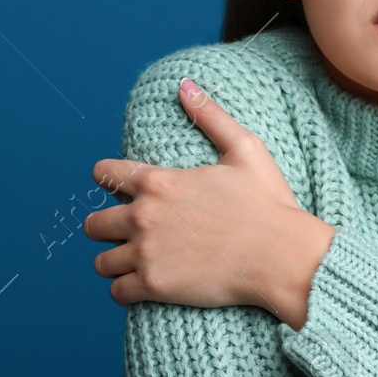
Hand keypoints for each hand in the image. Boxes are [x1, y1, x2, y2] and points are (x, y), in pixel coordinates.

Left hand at [87, 77, 334, 324]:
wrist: (283, 257)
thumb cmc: (269, 204)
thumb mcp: (245, 149)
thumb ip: (210, 116)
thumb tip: (184, 85)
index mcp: (159, 181)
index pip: (105, 174)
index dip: (104, 179)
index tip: (110, 186)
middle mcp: (144, 215)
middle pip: (94, 224)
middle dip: (105, 227)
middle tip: (123, 234)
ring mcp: (146, 252)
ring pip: (101, 261)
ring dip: (113, 262)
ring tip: (131, 263)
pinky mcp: (154, 285)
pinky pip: (117, 291)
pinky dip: (124, 290)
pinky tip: (140, 286)